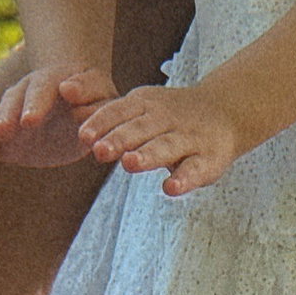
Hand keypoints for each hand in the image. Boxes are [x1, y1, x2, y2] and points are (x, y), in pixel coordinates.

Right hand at [0, 62, 118, 169]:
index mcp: (53, 81)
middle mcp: (27, 94)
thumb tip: (74, 98)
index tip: (30, 122)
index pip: (41, 89)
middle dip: (6, 117)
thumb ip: (93, 99)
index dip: (34, 105)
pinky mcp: (2, 139)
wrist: (80, 107)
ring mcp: (11, 115)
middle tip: (0, 134)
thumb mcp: (104, 97)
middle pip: (12, 102)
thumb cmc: (97, 101)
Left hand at [79, 83, 243, 196]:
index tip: (83, 136)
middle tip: (98, 151)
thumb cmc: (171, 118)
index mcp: (146, 106)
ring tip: (129, 164)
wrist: (226, 112)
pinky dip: (184, 179)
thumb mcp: (142, 109)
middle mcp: (166, 120)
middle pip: (140, 129)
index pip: (120, 111)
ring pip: (166, 146)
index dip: (102, 122)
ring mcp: (188, 139)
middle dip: (119, 139)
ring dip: (148, 155)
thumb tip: (70, 112)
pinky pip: (195, 169)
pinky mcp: (209, 160)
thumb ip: (111, 115)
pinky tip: (170, 188)